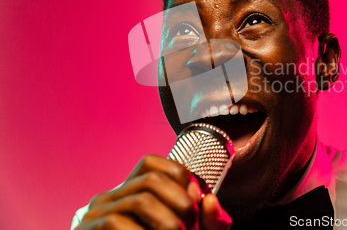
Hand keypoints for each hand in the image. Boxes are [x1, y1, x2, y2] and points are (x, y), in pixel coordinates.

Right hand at [75, 154, 231, 229]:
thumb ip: (205, 223)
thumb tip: (211, 201)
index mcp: (130, 192)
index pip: (152, 163)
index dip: (181, 176)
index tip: (198, 201)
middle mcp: (110, 197)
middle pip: (152, 180)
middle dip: (182, 204)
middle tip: (191, 228)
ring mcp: (96, 214)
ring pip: (142, 201)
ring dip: (169, 222)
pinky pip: (117, 223)